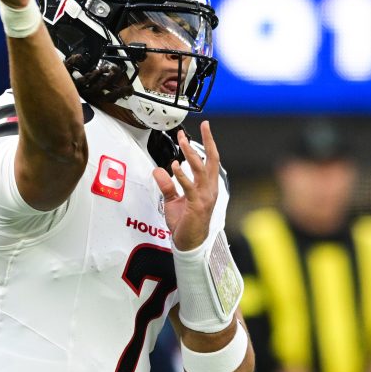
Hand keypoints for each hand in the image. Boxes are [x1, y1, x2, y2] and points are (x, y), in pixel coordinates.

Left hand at [152, 121, 219, 250]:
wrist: (189, 244)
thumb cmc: (185, 223)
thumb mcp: (172, 200)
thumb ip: (167, 184)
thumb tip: (159, 170)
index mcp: (207, 186)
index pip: (211, 159)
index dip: (209, 142)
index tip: (204, 127)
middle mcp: (209, 189)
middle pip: (211, 160)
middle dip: (206, 142)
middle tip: (197, 128)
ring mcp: (205, 197)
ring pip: (201, 170)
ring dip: (192, 155)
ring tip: (183, 142)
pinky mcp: (196, 206)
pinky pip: (190, 187)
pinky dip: (182, 176)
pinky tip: (174, 166)